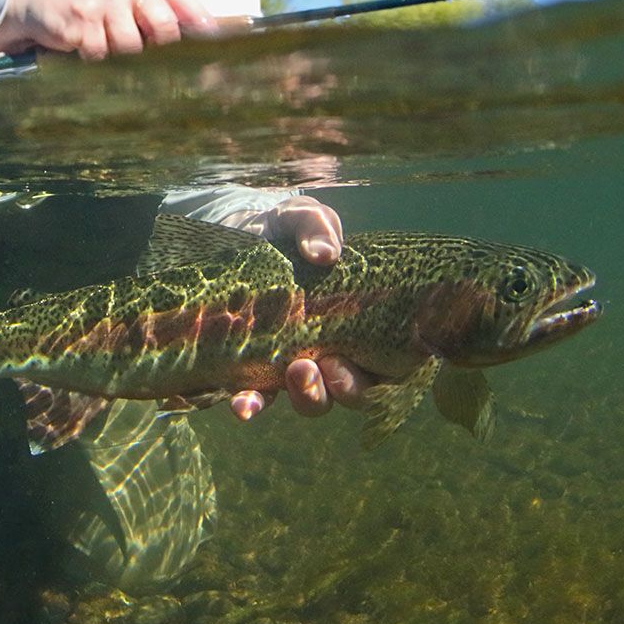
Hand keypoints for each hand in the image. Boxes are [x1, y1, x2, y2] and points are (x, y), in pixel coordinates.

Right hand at [0, 0, 215, 60]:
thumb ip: (155, 5)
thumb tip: (199, 36)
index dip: (202, 25)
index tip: (217, 47)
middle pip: (164, 28)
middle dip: (161, 51)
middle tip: (156, 65)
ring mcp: (102, 0)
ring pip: (133, 47)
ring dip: (122, 58)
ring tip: (106, 47)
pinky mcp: (81, 21)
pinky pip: (103, 56)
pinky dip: (97, 60)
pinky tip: (85, 50)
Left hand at [229, 195, 360, 420]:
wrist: (239, 234)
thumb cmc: (286, 228)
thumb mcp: (302, 217)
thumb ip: (317, 226)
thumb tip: (326, 254)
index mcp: (362, 322)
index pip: (384, 364)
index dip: (374, 374)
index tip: (345, 360)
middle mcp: (336, 351)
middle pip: (350, 390)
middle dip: (338, 388)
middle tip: (318, 367)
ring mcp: (297, 365)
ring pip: (311, 400)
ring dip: (305, 397)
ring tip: (289, 376)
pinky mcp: (258, 370)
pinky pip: (260, 398)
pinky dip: (252, 406)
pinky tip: (242, 407)